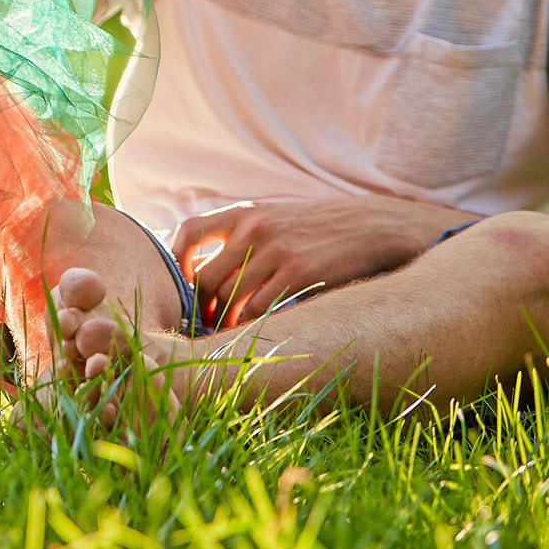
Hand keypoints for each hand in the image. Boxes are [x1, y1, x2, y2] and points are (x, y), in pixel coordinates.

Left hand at [171, 196, 451, 325]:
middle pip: (204, 278)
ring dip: (224, 323)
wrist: (371, 226)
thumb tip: (203, 270)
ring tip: (228, 335)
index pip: (188, 233)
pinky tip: (253, 333)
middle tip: (205, 325)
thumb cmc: (317, 229)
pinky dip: (250, 327)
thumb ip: (241, 235)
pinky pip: (258, 310)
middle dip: (200, 308)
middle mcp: (254, 230)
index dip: (177, 264)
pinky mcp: (298, 274)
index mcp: (244, 213)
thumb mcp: (275, 217)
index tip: (185, 287)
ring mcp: (276, 252)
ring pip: (228, 299)